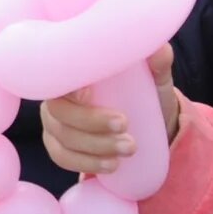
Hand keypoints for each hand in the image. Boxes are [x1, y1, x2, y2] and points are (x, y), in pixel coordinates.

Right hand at [39, 44, 181, 177]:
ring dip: (95, 147)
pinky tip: (111, 165)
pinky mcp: (58, 146)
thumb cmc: (145, 94)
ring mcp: (54, 122)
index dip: (67, 86)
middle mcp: (57, 96)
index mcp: (73, 73)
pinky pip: (61, 157)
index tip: (91, 94)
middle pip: (58, 111)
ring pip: (62, 137)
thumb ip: (157, 63)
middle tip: (125, 126)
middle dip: (90, 122)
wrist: (148, 125)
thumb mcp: (155, 78)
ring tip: (129, 149)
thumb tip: (158, 48)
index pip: (57, 75)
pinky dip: (85, 163)